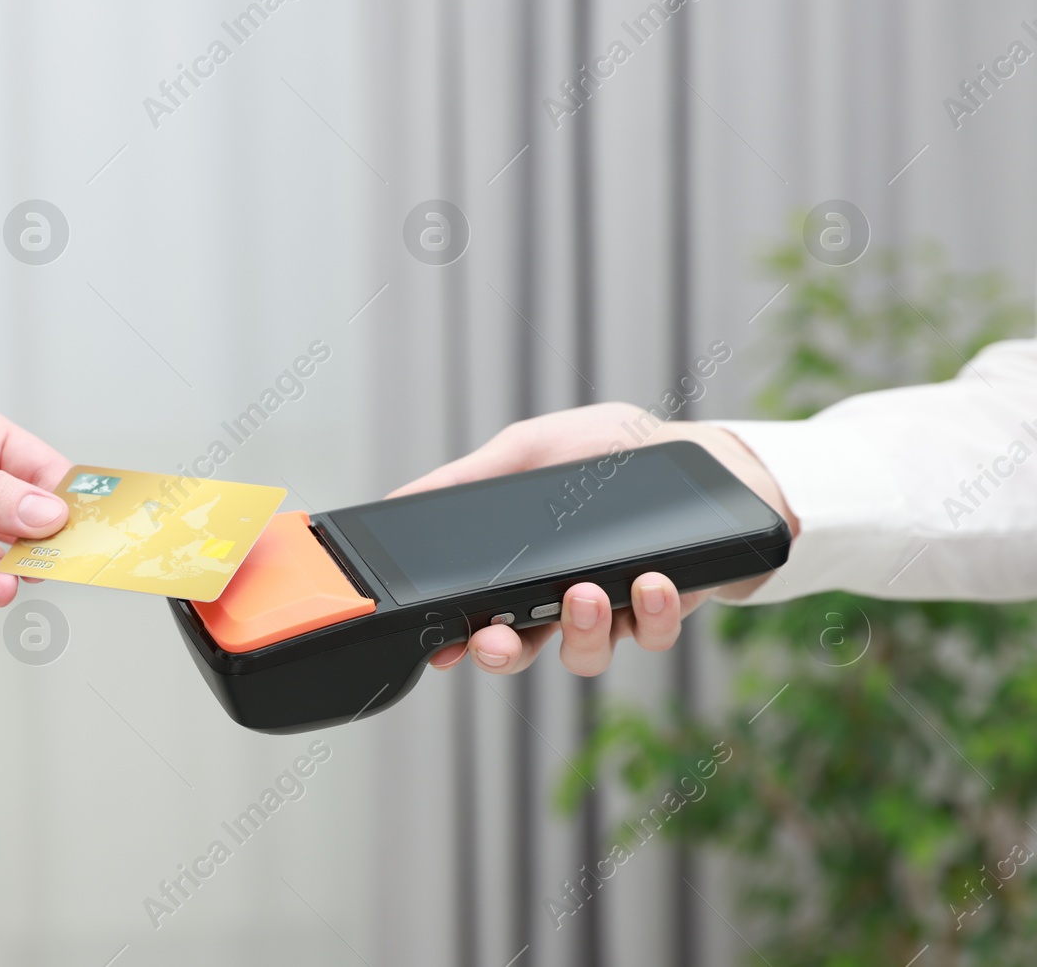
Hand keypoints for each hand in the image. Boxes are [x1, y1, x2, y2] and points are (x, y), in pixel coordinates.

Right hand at [387, 402, 794, 676]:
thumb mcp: (531, 449)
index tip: (441, 647)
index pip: (480, 614)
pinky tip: (651, 581)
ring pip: (584, 654)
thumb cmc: (614, 451)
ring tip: (585, 593)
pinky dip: (649, 613)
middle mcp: (561, 600)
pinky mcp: (665, 612)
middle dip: (504, 654)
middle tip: (497, 641)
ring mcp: (614, 611)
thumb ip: (468, 479)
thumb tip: (397, 498)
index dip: (457, 640)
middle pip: (521, 651)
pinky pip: (651, 636)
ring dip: (580, 630)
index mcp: (522, 568)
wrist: (707, 457)